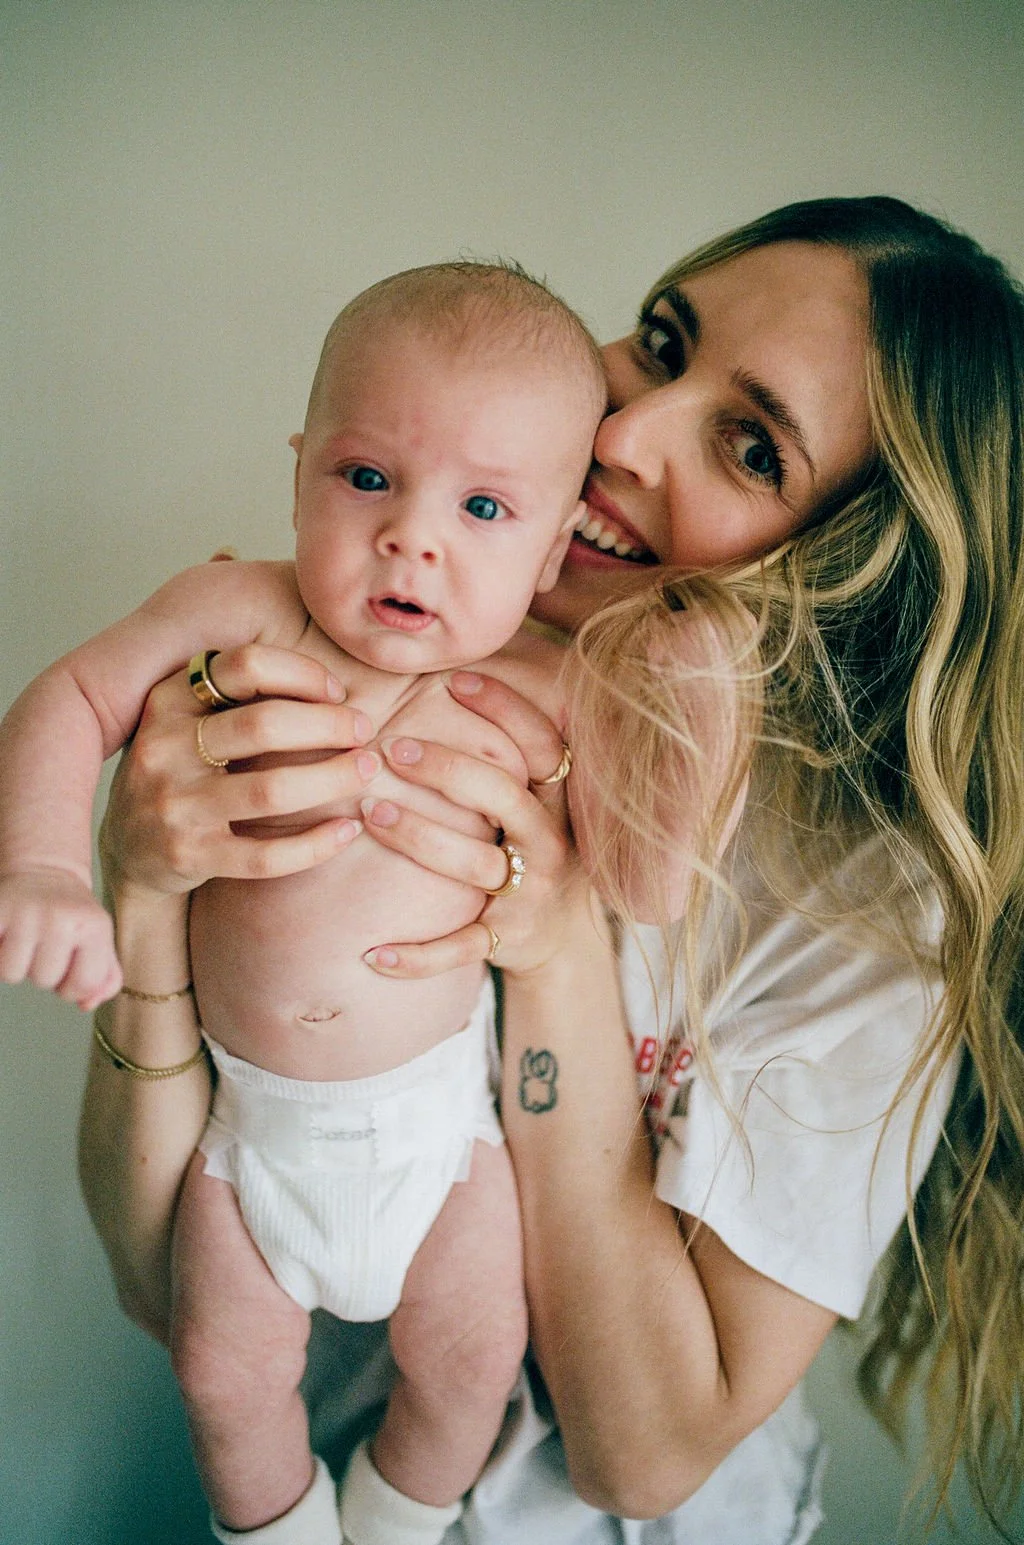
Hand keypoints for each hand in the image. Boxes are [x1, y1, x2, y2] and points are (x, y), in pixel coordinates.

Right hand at [0, 867, 121, 1009]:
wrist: (44, 869)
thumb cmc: (72, 915)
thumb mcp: (99, 940)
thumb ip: (104, 978)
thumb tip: (86, 1005)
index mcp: (95, 926)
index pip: (83, 985)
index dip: (72, 988)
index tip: (68, 970)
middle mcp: (62, 917)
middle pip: (44, 980)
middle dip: (41, 971)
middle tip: (43, 946)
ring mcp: (26, 912)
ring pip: (12, 973)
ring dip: (14, 965)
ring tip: (23, 942)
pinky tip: (4, 938)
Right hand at [99, 644, 380, 899]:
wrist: (131, 849)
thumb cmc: (182, 771)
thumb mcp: (188, 721)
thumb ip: (238, 696)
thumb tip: (334, 681)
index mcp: (169, 701)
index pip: (246, 666)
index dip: (303, 673)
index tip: (338, 692)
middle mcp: (164, 748)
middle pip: (265, 725)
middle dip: (330, 725)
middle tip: (365, 732)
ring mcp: (174, 805)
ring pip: (273, 790)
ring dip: (335, 779)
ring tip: (368, 771)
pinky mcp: (189, 856)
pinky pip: (267, 855)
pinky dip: (317, 843)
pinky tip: (348, 830)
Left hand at [360, 671, 590, 977]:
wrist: (561, 941)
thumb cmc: (531, 850)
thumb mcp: (538, 802)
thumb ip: (508, 754)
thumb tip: (457, 671)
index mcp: (558, 802)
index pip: (542, 744)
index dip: (504, 708)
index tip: (454, 680)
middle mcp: (549, 843)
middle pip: (502, 796)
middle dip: (446, 768)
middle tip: (391, 749)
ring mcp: (529, 894)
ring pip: (474, 864)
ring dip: (420, 838)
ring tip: (371, 815)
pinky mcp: (506, 938)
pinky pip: (458, 946)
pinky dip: (416, 955)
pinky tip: (371, 953)